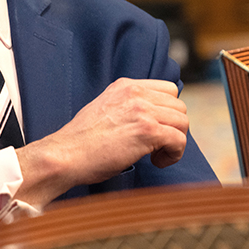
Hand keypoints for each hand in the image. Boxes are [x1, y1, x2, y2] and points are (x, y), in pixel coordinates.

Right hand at [15, 78, 188, 207]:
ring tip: (157, 155)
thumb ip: (126, 106)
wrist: (66, 154)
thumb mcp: (104, 108)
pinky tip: (157, 162)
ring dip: (175, 142)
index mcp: (125, 86)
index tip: (158, 129)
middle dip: (173, 128)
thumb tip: (147, 118)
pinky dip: (174, 154)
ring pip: (182, 122)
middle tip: (158, 145)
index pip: (168, 90)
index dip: (167, 112)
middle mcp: (136, 93)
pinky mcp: (148, 131)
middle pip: (178, 106)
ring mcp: (143, 111)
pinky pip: (179, 140)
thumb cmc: (81, 141)